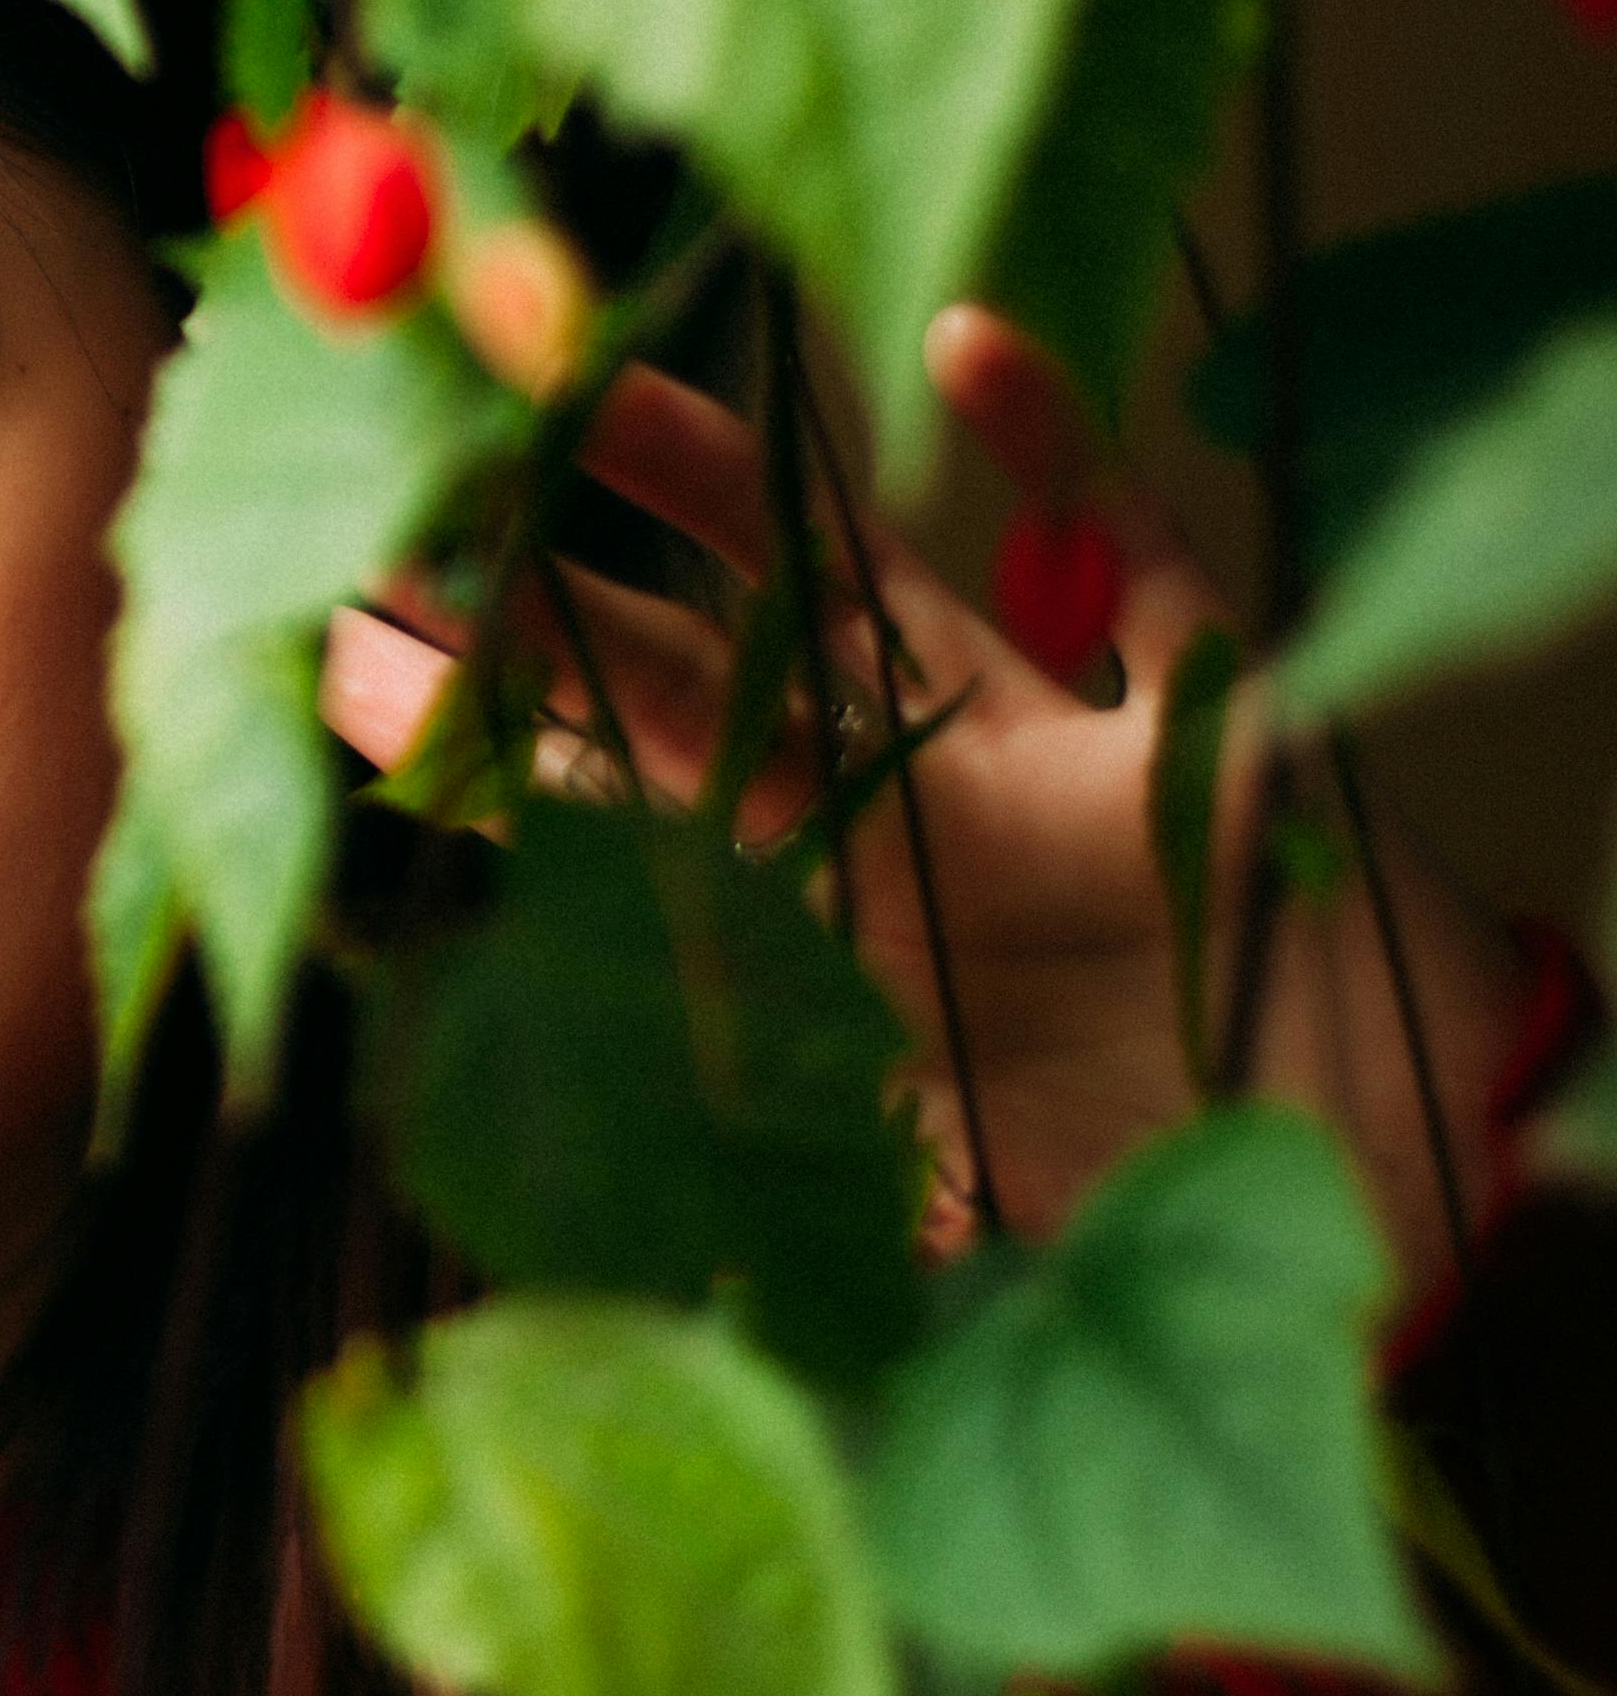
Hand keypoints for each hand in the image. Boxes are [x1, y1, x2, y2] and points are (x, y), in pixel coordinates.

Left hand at [319, 301, 1534, 1275]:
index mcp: (817, 935)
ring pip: (854, 586)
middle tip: (399, 483)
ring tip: (599, 385)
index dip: (483, 741)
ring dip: (732, 487)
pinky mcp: (1197, 714)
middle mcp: (896, 818)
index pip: (611, 816)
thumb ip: (768, 1279)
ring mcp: (1033, 749)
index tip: (342, 657)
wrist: (1354, 1193)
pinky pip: (1128, 554)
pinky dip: (1064, 449)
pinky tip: (974, 345)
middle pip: (687, 678)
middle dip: (549, 594)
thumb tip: (591, 1350)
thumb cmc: (1135, 1192)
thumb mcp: (915, 1253)